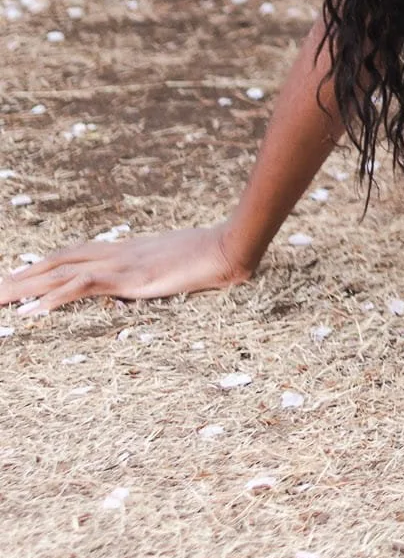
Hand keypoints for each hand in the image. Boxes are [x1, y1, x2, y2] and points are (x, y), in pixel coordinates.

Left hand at [0, 222, 250, 315]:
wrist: (228, 246)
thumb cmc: (213, 256)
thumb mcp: (179, 267)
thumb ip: (161, 273)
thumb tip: (155, 283)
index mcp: (126, 250)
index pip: (75, 255)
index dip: (45, 265)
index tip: (20, 274)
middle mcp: (116, 252)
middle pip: (58, 261)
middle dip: (24, 276)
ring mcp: (119, 263)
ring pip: (59, 272)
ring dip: (25, 287)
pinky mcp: (125, 278)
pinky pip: (79, 287)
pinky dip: (51, 298)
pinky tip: (29, 311)